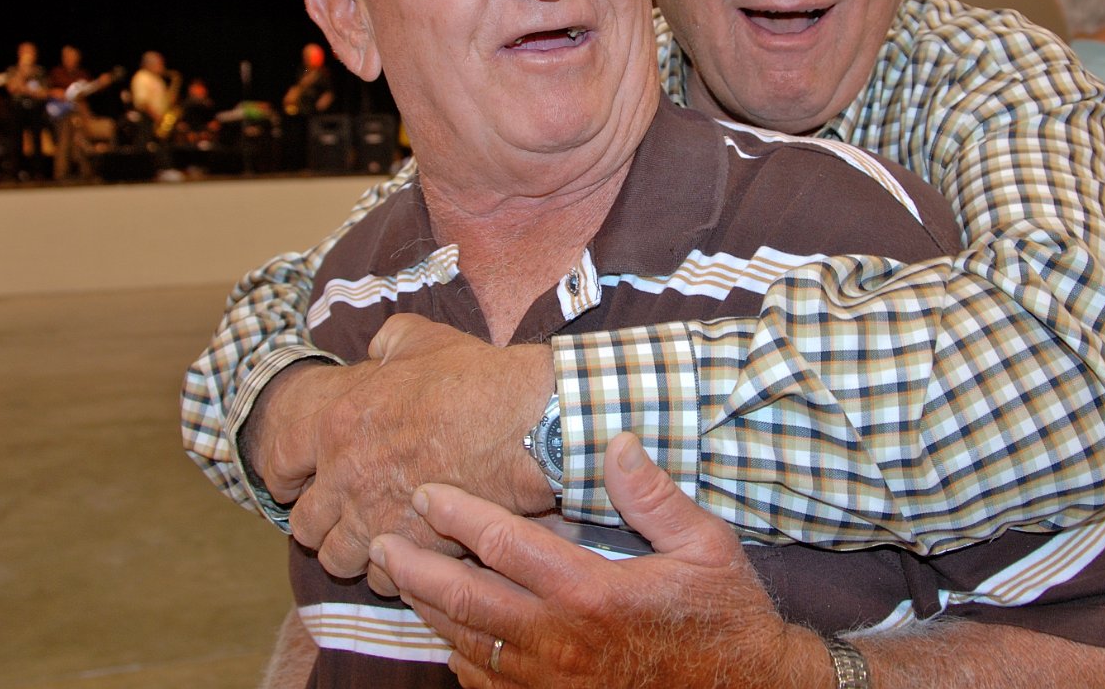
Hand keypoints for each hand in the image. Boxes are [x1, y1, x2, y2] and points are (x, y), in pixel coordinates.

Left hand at [260, 314, 555, 591]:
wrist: (525, 422)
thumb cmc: (475, 379)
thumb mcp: (420, 339)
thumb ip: (386, 343)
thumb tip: (377, 349)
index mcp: (338, 424)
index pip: (280, 461)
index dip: (283, 475)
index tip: (292, 484)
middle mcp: (347, 476)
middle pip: (305, 525)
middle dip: (319, 523)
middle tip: (339, 517)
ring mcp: (379, 516)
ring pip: (338, 559)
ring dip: (352, 551)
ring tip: (373, 540)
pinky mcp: (416, 546)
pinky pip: (386, 578)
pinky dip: (393, 571)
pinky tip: (409, 552)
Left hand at [371, 432, 827, 688]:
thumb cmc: (726, 617)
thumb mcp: (707, 544)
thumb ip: (654, 494)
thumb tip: (616, 440)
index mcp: (592, 592)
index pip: (505, 545)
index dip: (458, 515)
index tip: (424, 492)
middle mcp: (562, 640)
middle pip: (466, 601)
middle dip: (417, 568)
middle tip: (378, 541)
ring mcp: (554, 684)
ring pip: (470, 646)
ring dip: (427, 612)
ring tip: (397, 582)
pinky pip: (490, 688)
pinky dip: (459, 661)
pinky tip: (445, 641)